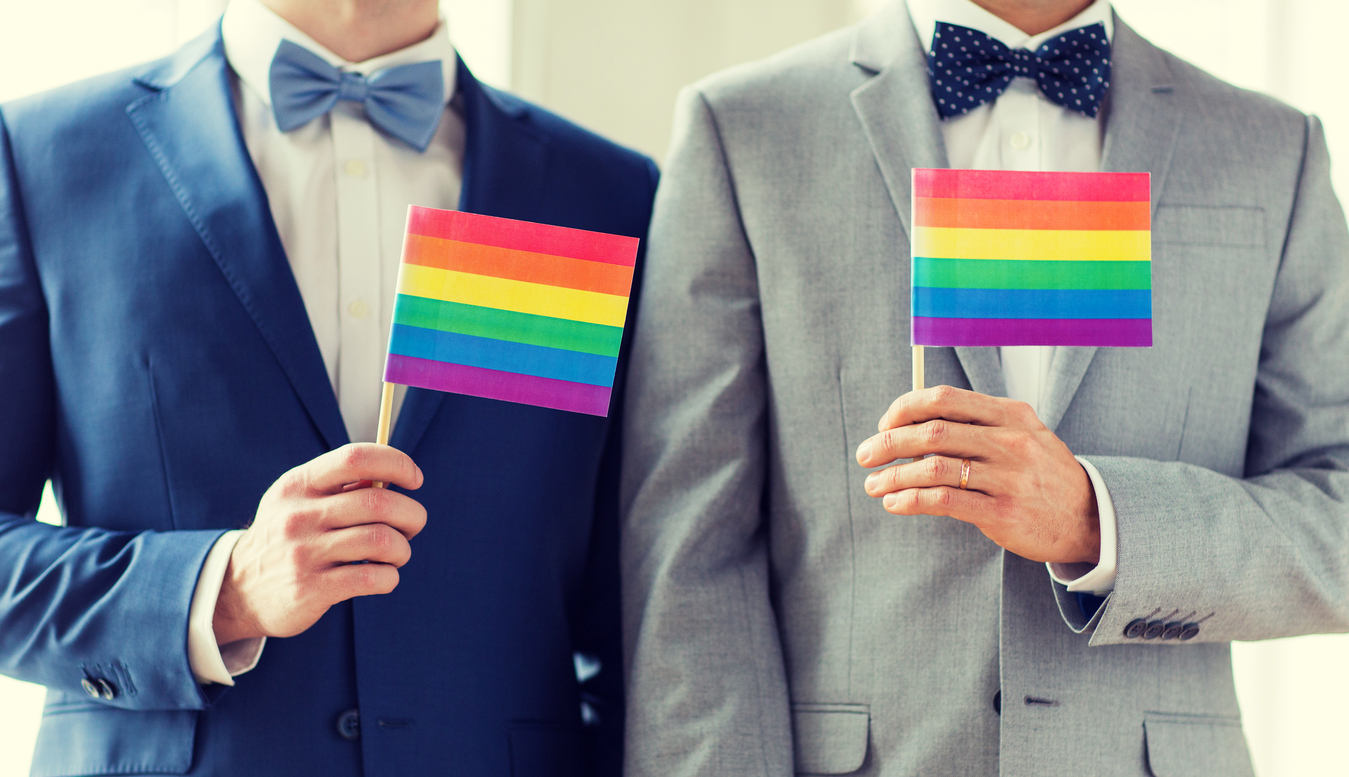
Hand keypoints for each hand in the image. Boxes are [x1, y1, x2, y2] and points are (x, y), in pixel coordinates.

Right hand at [213, 443, 426, 644]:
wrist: (240, 589)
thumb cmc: (289, 537)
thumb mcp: (301, 500)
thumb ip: (343, 485)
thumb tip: (396, 473)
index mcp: (299, 484)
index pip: (355, 457)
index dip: (396, 463)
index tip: (414, 479)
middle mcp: (299, 515)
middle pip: (379, 501)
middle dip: (412, 514)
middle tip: (413, 526)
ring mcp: (303, 553)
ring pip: (382, 540)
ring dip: (403, 549)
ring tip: (398, 554)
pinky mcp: (311, 589)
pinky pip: (372, 577)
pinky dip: (390, 577)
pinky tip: (384, 576)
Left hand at [855, 386, 1098, 564]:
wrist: (1091, 517)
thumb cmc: (1041, 473)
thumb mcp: (1021, 434)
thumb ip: (976, 423)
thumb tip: (912, 423)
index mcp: (1010, 414)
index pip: (944, 399)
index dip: (905, 408)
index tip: (885, 424)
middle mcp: (1009, 441)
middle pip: (932, 431)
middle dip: (889, 443)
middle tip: (865, 455)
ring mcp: (1008, 477)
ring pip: (933, 467)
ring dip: (894, 476)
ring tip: (873, 485)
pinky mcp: (1003, 512)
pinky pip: (945, 501)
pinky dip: (911, 500)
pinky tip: (895, 503)